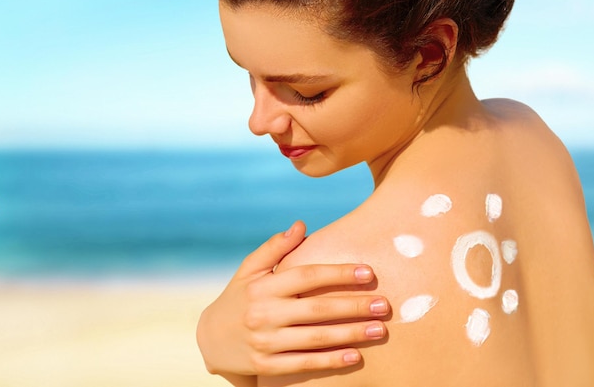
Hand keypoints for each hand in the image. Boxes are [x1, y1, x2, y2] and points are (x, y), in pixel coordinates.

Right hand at [196, 221, 389, 377]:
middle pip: (317, 308)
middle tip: (384, 304)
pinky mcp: (265, 367)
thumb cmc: (238, 298)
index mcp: (263, 286)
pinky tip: (354, 356)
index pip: (306, 276)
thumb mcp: (249, 270)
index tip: (368, 272)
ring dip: (350, 334)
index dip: (338, 273)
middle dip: (353, 305)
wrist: (209, 340)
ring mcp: (264, 342)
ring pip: (315, 338)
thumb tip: (301, 225)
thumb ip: (274, 248)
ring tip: (378, 329)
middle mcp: (263, 313)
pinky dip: (330, 361)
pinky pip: (303, 364)